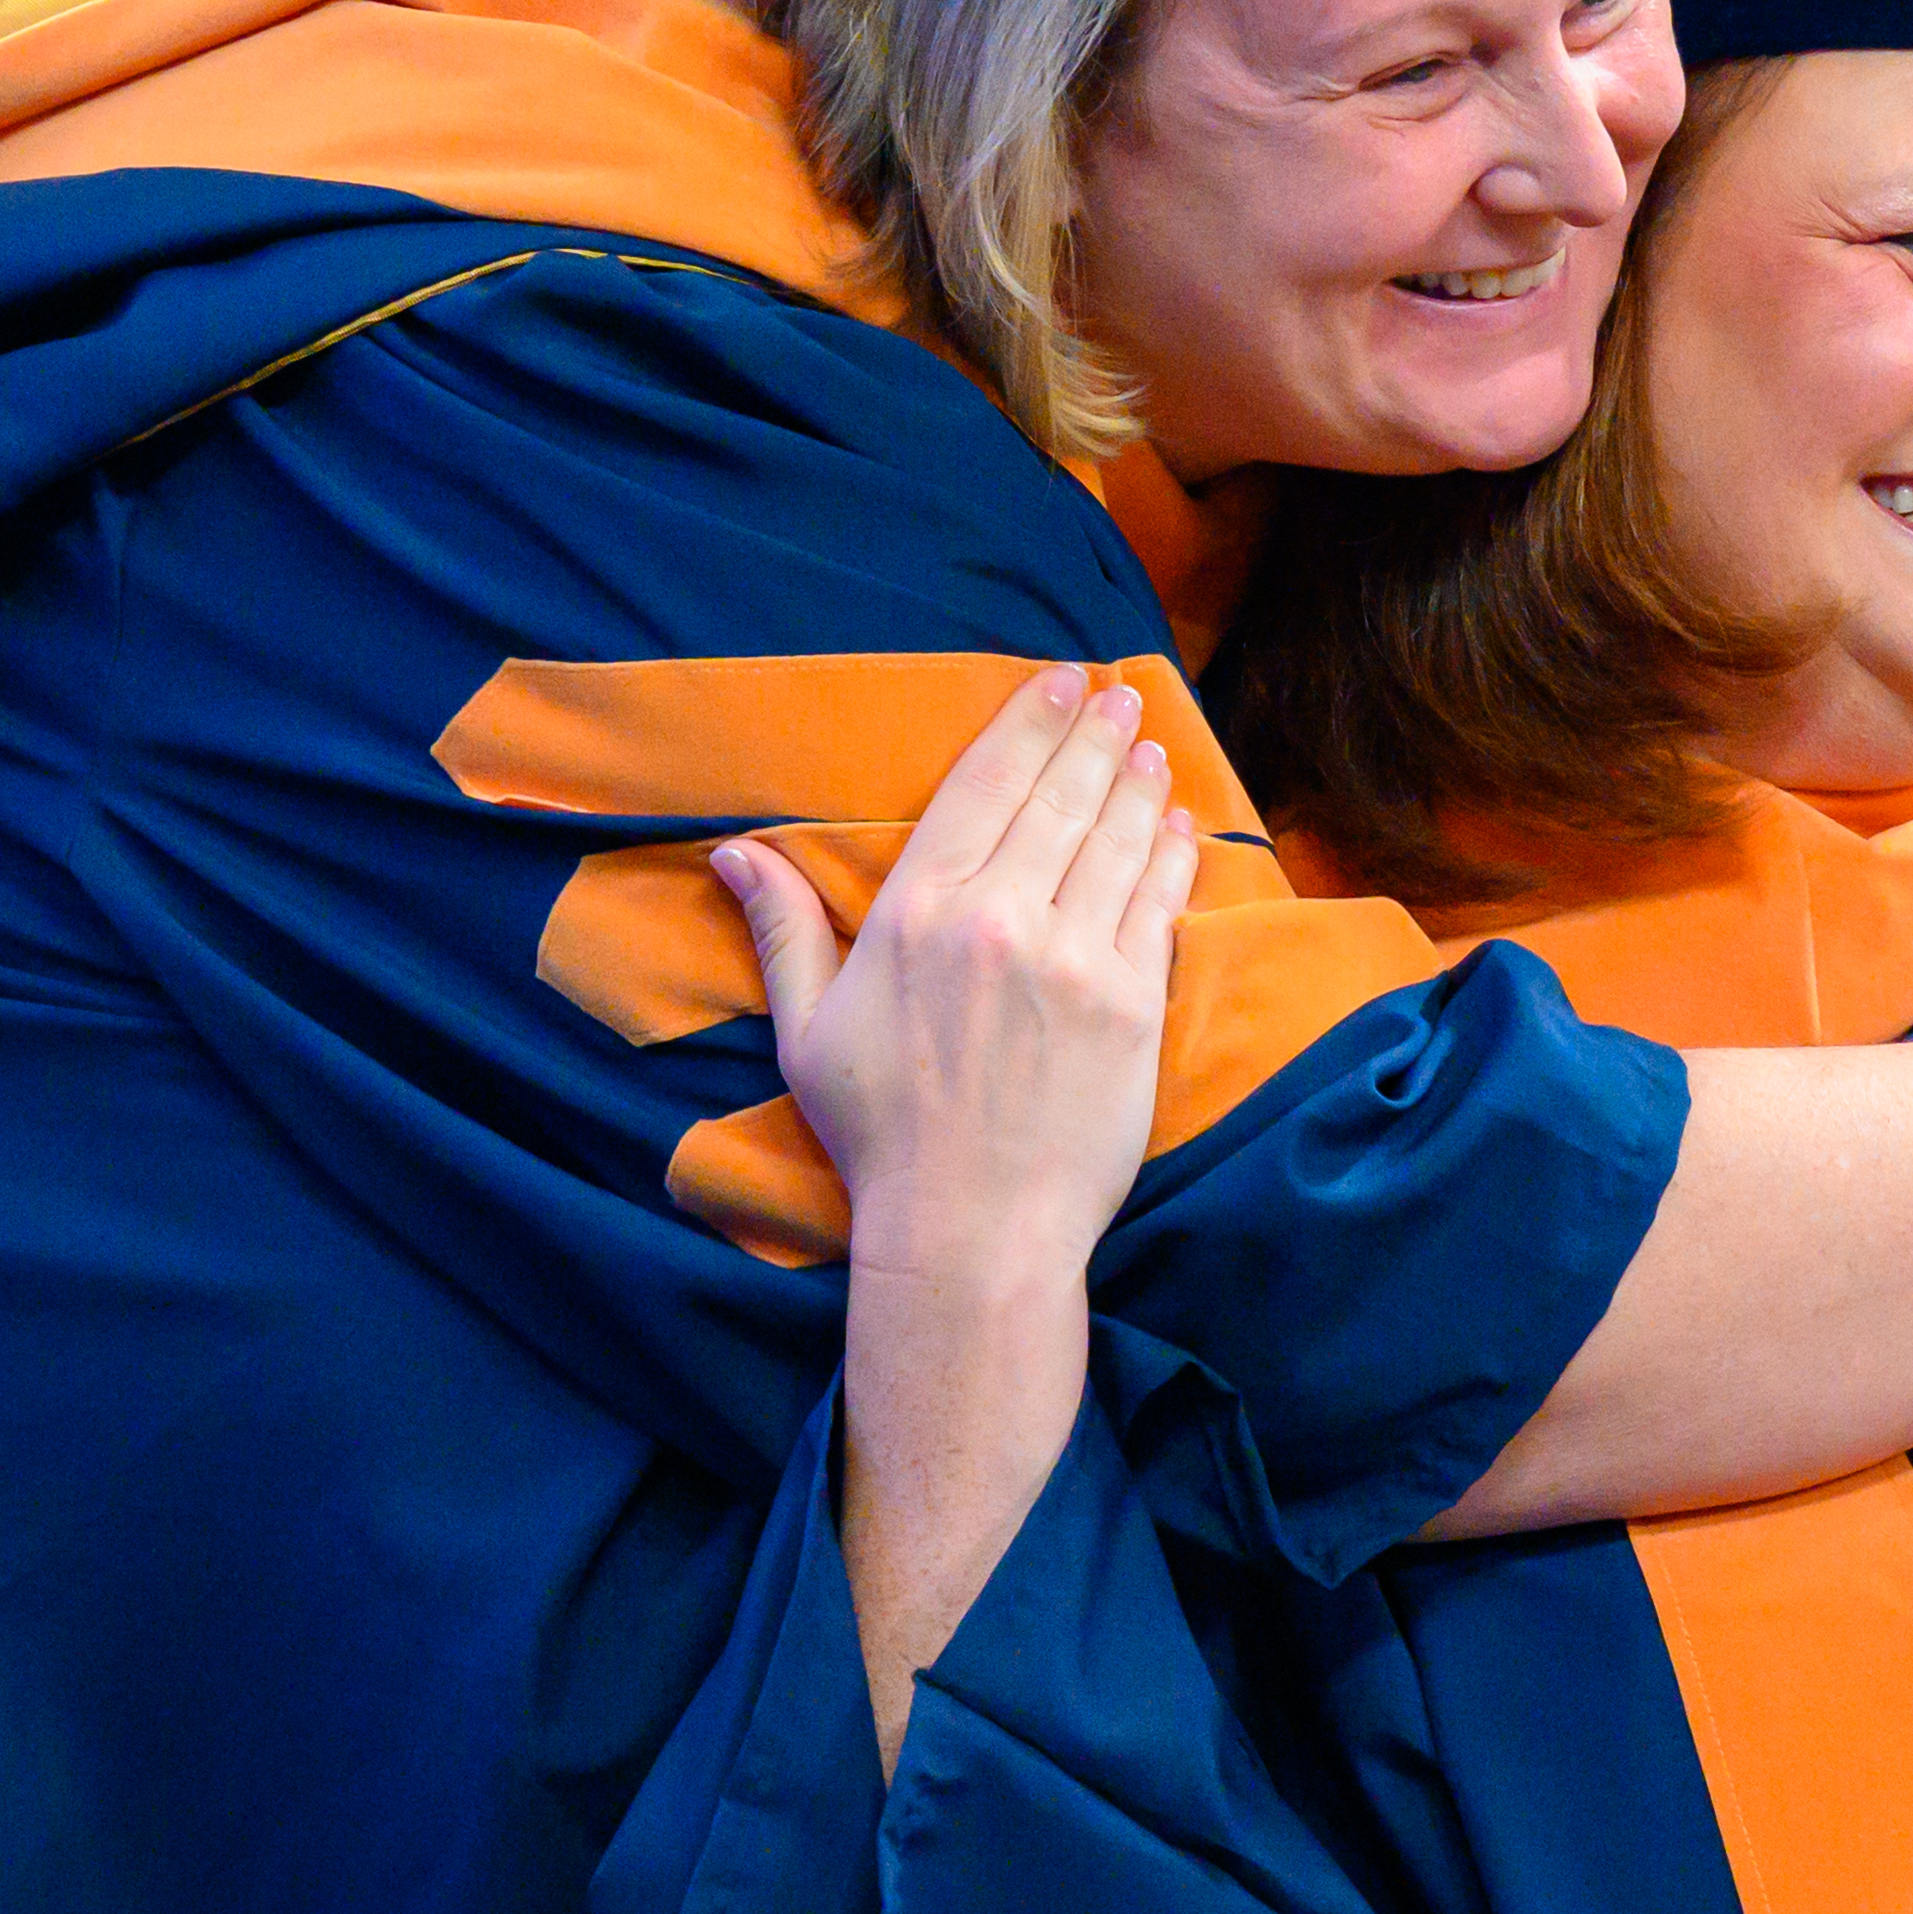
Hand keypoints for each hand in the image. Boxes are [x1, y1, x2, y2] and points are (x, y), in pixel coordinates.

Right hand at [716, 669, 1201, 1298]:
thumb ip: (783, 929)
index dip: (1024, 725)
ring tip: (1148, 744)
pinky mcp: (1130, 1005)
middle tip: (1116, 693)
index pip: (982, 787)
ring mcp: (1073, 960)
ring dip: (1135, 783)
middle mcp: (998, 919)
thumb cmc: (881, 1134)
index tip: (1055, 683)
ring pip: (1114, 841)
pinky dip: (1169, 857)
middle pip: (1057, 798)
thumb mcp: (808, 1029)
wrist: (971, 1231)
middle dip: (1091, 734)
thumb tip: (737, 851)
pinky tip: (1175, 826)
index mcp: (916, 914)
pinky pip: (1157, 907)